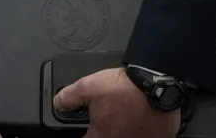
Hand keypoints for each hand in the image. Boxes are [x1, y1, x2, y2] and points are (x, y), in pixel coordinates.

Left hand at [52, 68, 179, 137]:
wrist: (158, 83)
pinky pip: (146, 136)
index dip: (85, 134)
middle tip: (110, 118)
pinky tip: (141, 120)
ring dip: (124, 130)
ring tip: (126, 117)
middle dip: (106, 130)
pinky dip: (141, 131)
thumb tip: (58, 103)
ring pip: (127, 137)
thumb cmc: (127, 88)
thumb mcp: (88, 86)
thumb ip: (69, 97)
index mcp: (102, 136)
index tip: (90, 129)